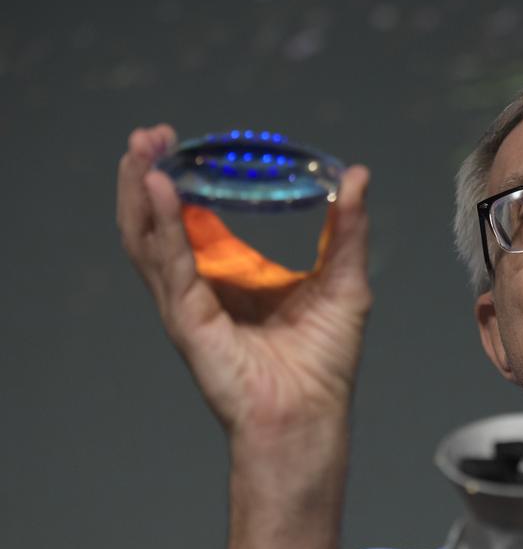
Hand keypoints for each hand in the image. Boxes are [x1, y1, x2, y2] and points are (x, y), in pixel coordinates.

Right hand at [116, 124, 372, 437]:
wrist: (311, 414)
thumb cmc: (326, 360)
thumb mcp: (346, 279)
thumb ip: (349, 228)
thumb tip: (357, 174)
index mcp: (236, 275)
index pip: (197, 218)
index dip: (187, 180)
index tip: (182, 140)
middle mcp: (204, 285)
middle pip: (161, 221)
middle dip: (149, 175)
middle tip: (150, 134)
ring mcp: (189, 303)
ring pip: (148, 238)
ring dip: (139, 192)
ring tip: (141, 150)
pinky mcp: (187, 320)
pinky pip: (169, 265)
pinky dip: (162, 226)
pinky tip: (159, 191)